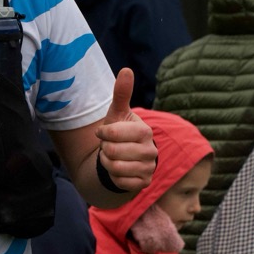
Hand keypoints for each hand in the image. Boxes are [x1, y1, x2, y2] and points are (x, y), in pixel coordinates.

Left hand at [96, 68, 156, 192]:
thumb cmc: (119, 131)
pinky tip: (119, 169)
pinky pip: (120, 182)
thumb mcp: (117, 113)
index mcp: (145, 131)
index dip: (102, 133)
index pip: (112, 134)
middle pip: (111, 152)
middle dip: (104, 149)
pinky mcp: (144, 183)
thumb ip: (121, 93)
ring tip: (113, 156)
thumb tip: (126, 69)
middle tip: (110, 146)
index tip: (104, 132)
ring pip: (114, 168)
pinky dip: (113, 176)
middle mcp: (151, 150)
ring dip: (107, 162)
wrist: (125, 156)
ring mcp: (149, 168)